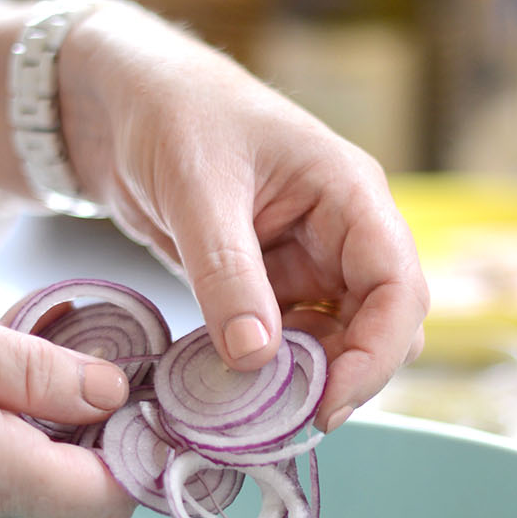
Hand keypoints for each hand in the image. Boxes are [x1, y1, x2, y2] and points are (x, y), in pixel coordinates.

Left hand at [60, 3, 428, 430]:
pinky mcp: (275, 283)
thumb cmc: (168, 112)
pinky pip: (294, 342)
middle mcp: (344, 231)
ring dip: (309, 378)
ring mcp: (312, 260)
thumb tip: (257, 360)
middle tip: (290, 417)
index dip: (375, 353)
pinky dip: (273, 371)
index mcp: (349, 193)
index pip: (397, 286)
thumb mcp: (195, 190)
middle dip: (348, 374)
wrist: (119, 100)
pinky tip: (234, 385)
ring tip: (254, 405)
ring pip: (341, 341)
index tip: (328, 403)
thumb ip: (227, 275)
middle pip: (383, 324)